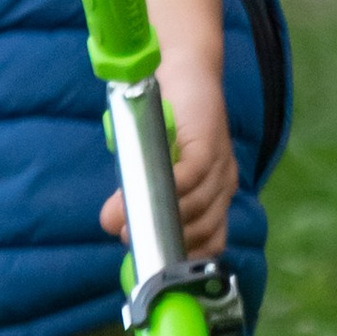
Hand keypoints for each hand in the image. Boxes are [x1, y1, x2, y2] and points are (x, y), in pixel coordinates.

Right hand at [101, 59, 237, 266]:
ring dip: (156, 217)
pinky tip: (140, 196)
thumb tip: (113, 224)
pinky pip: (189, 177)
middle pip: (202, 229)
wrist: (183, 66)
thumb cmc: (167, 117)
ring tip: (120, 221)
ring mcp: (218, 164)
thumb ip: (142, 190)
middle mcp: (223, 183)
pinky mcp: (207, 143)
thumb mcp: (155, 161)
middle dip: (164, 241)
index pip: (210, 241)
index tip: (157, 269)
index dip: (186, 259)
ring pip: (193, 206)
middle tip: (127, 240)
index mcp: (216, 193)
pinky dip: (164, 191)